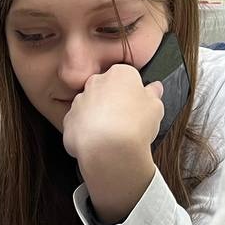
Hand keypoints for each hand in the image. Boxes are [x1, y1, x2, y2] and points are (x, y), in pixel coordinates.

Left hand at [61, 64, 162, 224]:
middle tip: (125, 120)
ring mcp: (79, 101)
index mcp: (119, 74)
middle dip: (113, 101)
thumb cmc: (134, 126)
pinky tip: (98, 142)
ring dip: (98, 116)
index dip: (132, 92)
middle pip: (106, 89)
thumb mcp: (156, 108)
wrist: (109, 150)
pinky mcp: (69, 120)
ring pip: (90, 106)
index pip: (126, 77)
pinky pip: (79, 123)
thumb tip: (154, 89)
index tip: (137, 105)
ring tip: (111, 134)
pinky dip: (86, 131)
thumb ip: (153, 95)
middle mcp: (96, 83)